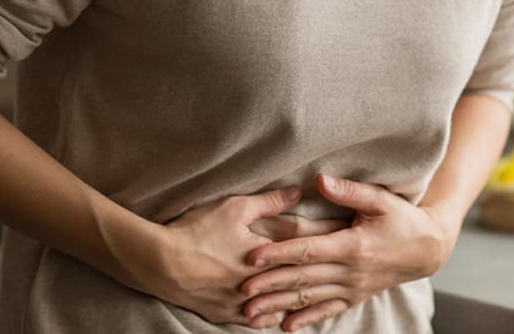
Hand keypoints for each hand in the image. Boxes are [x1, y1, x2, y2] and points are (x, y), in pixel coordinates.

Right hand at [136, 187, 345, 327]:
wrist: (159, 263)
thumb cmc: (196, 231)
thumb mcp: (234, 208)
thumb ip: (270, 202)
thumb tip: (300, 192)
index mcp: (268, 249)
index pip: (310, 240)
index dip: (332, 233)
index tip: (354, 227)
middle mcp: (264, 278)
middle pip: (305, 272)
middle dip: (330, 263)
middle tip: (354, 258)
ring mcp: (247, 300)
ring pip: (287, 302)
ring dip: (308, 295)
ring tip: (330, 290)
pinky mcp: (230, 314)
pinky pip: (261, 320)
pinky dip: (277, 316)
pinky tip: (289, 317)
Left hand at [238, 173, 458, 331]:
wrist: (427, 249)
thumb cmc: (403, 218)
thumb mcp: (380, 199)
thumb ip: (348, 190)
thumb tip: (319, 178)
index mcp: (353, 245)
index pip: (309, 250)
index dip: (280, 253)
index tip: (253, 257)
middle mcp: (351, 271)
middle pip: (303, 278)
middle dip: (270, 284)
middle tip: (241, 289)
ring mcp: (353, 287)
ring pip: (310, 298)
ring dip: (279, 305)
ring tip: (251, 312)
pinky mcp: (356, 296)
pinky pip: (327, 310)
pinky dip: (306, 319)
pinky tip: (285, 326)